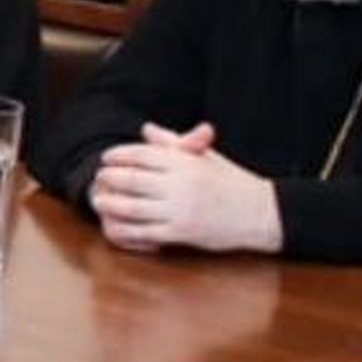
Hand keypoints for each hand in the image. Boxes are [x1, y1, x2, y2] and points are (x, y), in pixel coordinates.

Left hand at [87, 121, 282, 253]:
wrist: (263, 213)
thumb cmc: (234, 182)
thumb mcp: (206, 157)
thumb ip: (173, 144)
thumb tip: (146, 129)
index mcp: (185, 163)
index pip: (141, 154)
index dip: (118, 155)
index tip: (105, 158)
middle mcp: (180, 184)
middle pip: (131, 179)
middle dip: (110, 178)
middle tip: (97, 178)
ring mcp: (180, 209)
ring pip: (133, 207)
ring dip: (111, 204)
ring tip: (99, 201)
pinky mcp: (183, 232)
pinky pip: (146, 232)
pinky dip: (128, 230)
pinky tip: (116, 227)